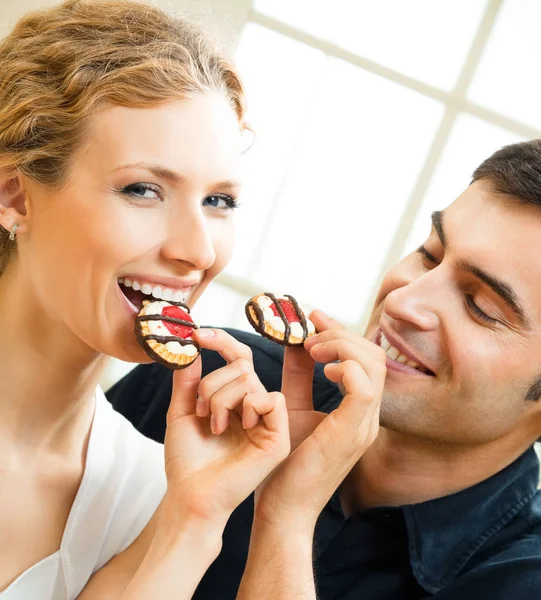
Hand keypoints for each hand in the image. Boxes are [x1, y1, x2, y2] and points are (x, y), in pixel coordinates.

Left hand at [161, 329, 289, 529]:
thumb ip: (188, 380)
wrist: (191, 495)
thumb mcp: (182, 412)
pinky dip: (249, 406)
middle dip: (212, 383)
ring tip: (214, 426)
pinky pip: (272, 399)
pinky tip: (241, 427)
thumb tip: (191, 348)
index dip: (222, 342)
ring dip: (221, 399)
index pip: (239, 359)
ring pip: (250, 381)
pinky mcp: (279, 438)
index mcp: (236, 400)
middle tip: (201, 411)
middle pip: (241, 367)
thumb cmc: (187, 460)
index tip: (198, 335)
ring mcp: (268, 422)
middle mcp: (255, 408)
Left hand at [254, 310, 385, 531]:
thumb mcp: (291, 405)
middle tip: (310, 331)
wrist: (282, 509)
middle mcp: (369, 417)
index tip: (314, 316)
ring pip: (372, 365)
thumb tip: (295, 340)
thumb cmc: (286, 462)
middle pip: (373, 355)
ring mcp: (365, 426)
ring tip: (312, 347)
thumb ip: (298, 374)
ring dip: (341, 346)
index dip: (342, 331)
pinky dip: (347, 366)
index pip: (366, 359)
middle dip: (341, 333)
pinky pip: (364, 388)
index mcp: (359, 410)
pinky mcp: (352, 434)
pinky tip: (324, 366)